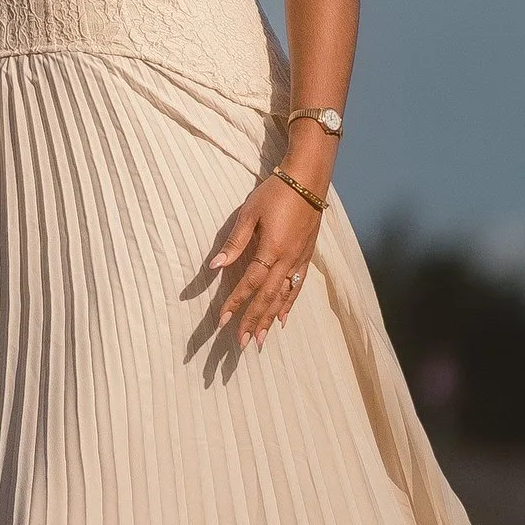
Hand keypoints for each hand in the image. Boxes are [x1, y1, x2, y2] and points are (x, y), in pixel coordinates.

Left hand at [207, 175, 321, 345]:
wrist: (308, 179)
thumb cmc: (275, 192)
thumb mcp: (249, 213)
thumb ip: (234, 242)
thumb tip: (215, 266)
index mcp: (271, 249)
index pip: (250, 283)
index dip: (236, 303)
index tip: (222, 321)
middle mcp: (288, 260)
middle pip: (268, 297)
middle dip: (254, 321)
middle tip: (242, 344)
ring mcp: (300, 260)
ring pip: (283, 296)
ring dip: (270, 319)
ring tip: (261, 340)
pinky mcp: (307, 256)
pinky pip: (297, 287)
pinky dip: (289, 305)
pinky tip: (283, 319)